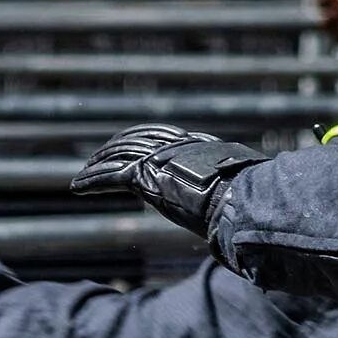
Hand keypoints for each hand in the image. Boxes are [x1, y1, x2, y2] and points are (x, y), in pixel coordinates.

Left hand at [70, 123, 264, 238]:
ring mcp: (158, 160)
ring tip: (82, 176)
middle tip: (96, 158)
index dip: (140, 140)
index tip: (129, 146)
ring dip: (96, 166)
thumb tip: (259, 201)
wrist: (239, 201)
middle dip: (113, 148)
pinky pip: (110, 176)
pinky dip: (92, 181)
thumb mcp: (244, 188)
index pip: (161, 136)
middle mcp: (174, 147)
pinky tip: (78, 187)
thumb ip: (238, 188)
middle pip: (134, 141)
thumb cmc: (249, 200)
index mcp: (196, 146)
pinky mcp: (144, 176)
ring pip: (117, 157)